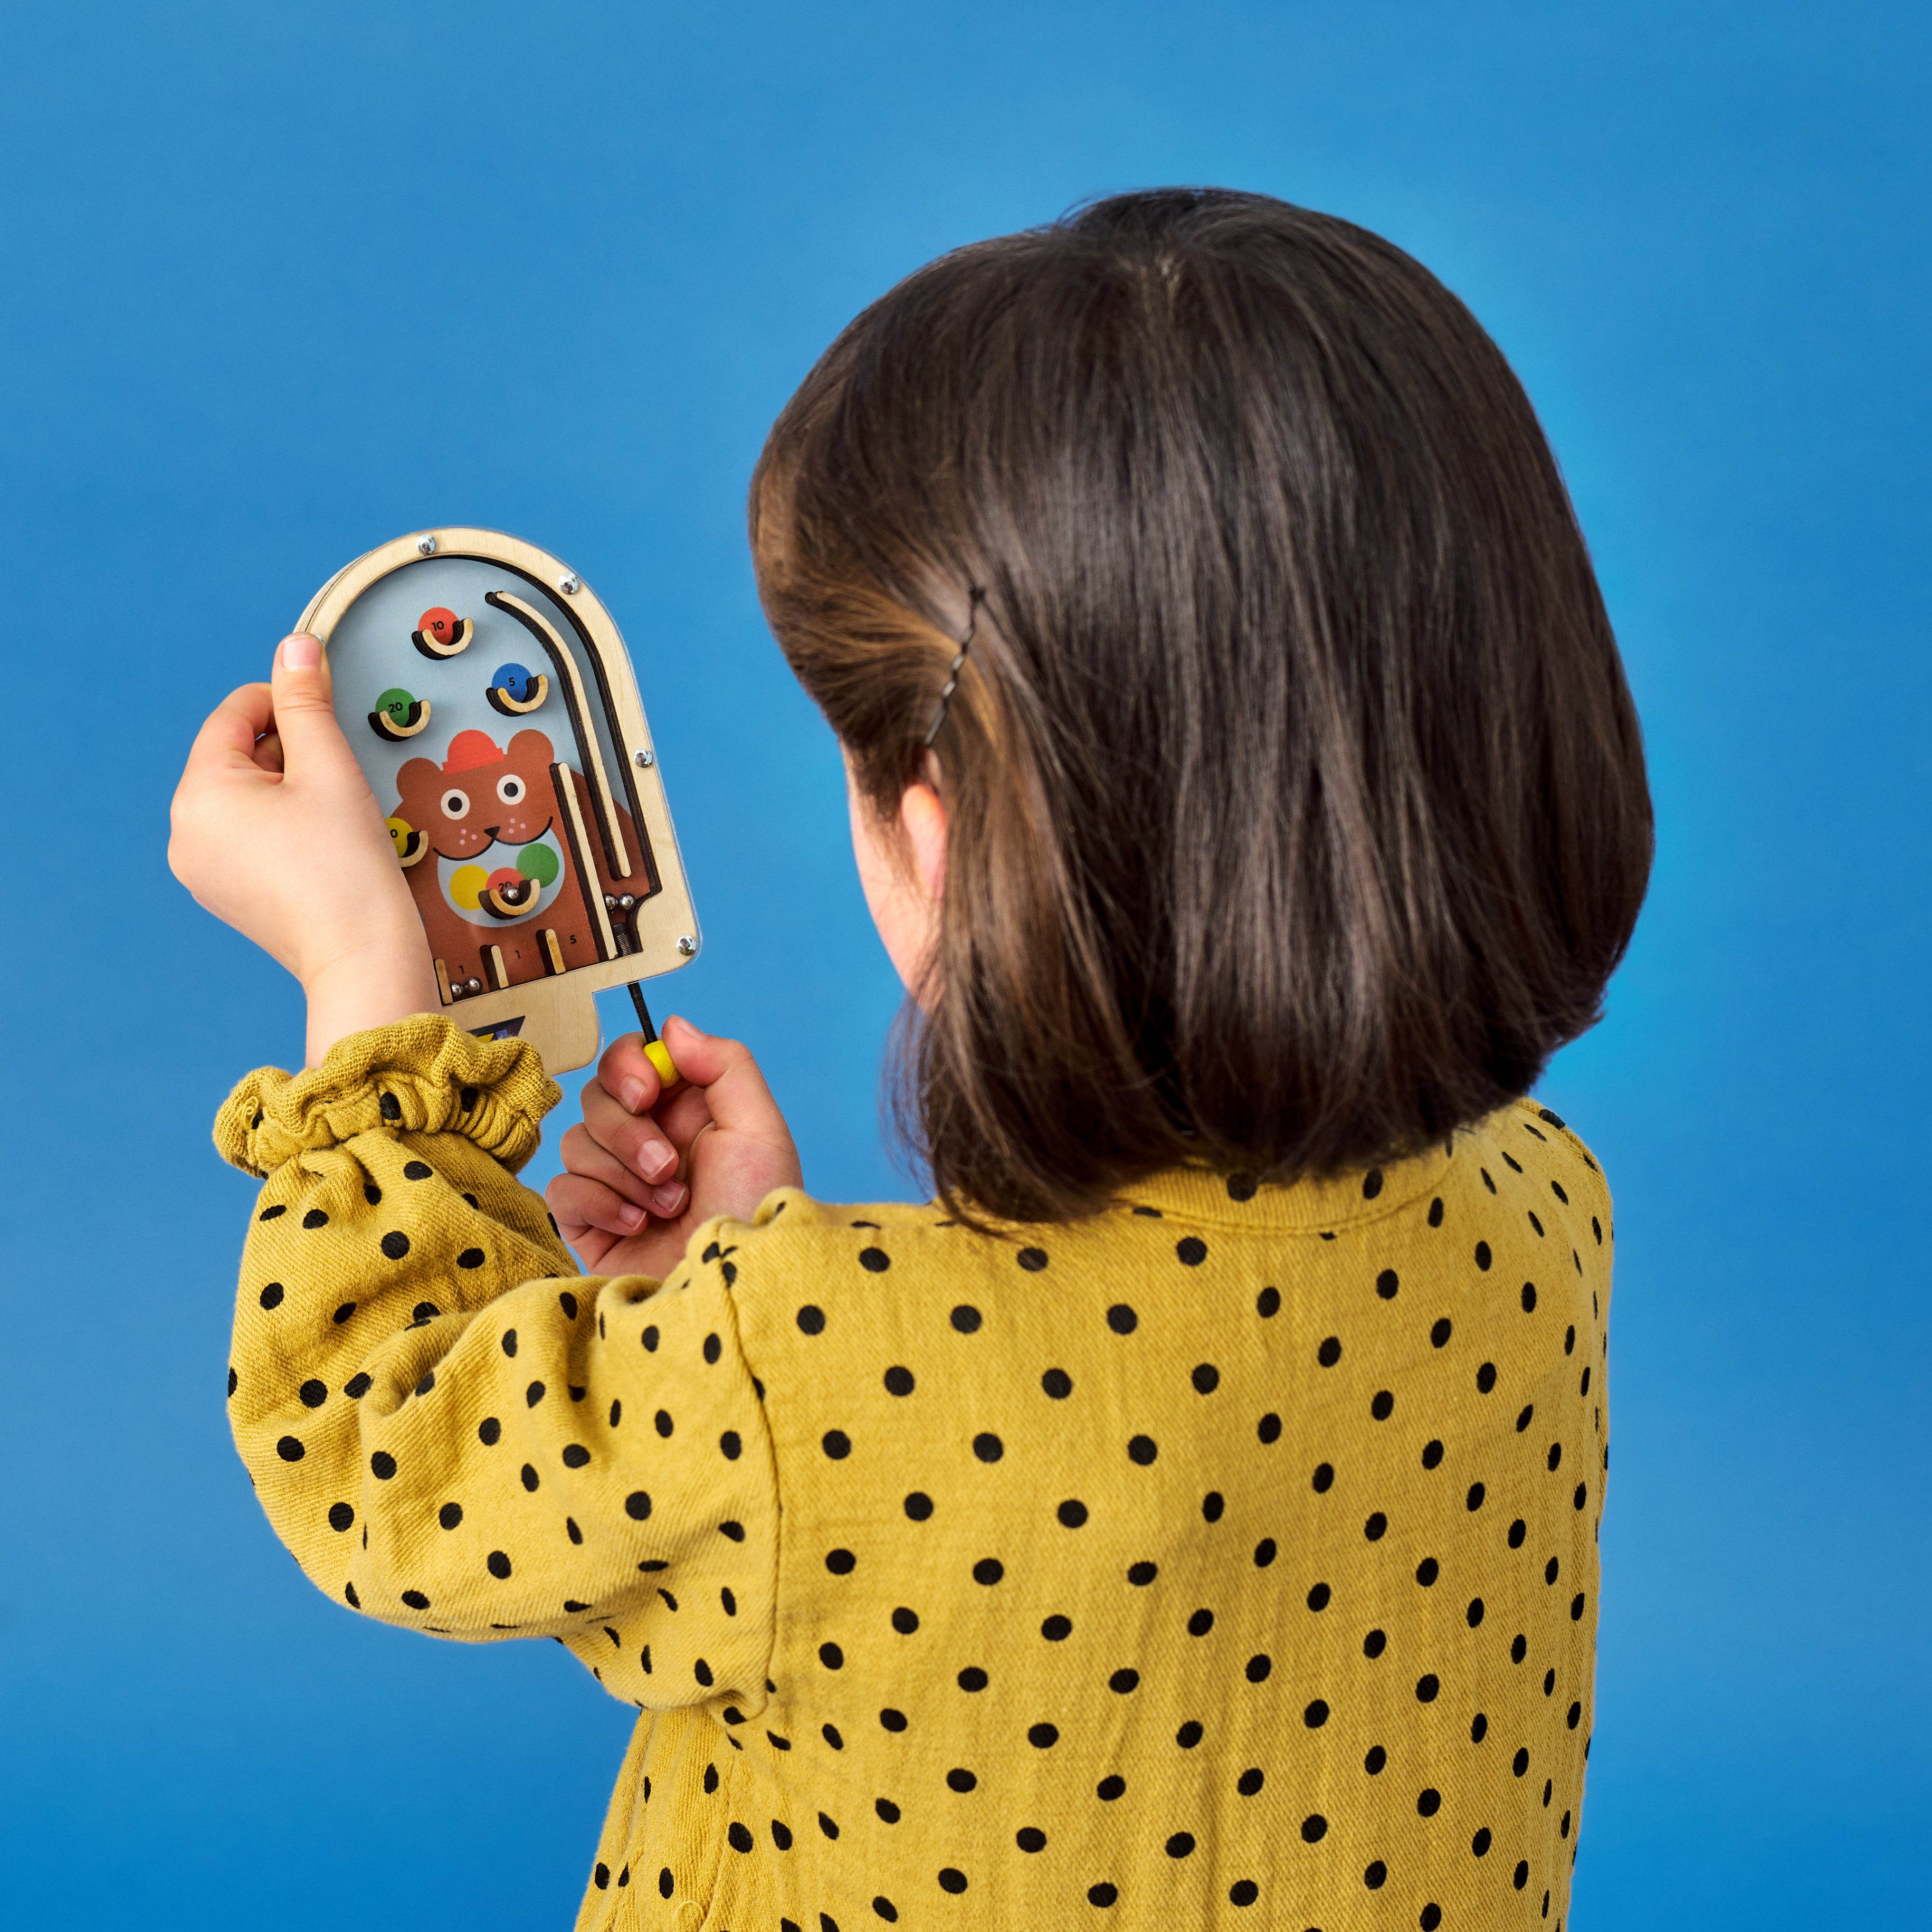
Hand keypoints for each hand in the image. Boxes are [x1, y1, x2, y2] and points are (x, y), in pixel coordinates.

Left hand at [170, 634, 441, 1064]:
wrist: (361, 955)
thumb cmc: (347, 865)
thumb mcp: (329, 768)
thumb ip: (306, 702)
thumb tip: (295, 646)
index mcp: (201, 793)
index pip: (233, 716)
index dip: (282, 702)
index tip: (326, 712)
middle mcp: (184, 831)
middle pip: (234, 758)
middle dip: (285, 754)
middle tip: (337, 776)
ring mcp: (199, 869)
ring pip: (240, 799)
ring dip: (283, 790)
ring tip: (331, 816)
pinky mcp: (222, 895)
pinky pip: (243, 838)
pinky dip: (277, 828)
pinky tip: (317, 846)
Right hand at [547, 1017, 802, 1277]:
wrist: (732, 1293)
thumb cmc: (756, 1213)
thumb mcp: (759, 1129)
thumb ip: (723, 1064)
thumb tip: (672, 1025)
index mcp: (687, 1112)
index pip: (631, 1060)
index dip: (628, 1066)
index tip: (646, 1091)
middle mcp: (648, 1142)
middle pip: (596, 1096)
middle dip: (629, 1130)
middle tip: (667, 1167)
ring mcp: (616, 1184)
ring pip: (576, 1140)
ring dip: (624, 1174)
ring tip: (669, 1207)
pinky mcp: (590, 1224)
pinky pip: (562, 1188)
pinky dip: (600, 1204)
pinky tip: (637, 1227)